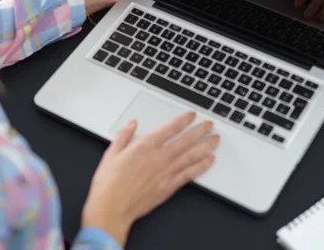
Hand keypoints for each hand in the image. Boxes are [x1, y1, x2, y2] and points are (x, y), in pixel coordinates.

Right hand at [81, 112, 218, 246]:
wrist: (111, 208)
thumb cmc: (108, 184)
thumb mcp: (111, 154)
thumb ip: (123, 136)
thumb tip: (131, 124)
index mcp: (144, 146)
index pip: (170, 128)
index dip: (183, 120)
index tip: (192, 115)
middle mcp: (158, 158)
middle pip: (185, 140)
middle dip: (199, 130)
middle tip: (209, 124)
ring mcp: (166, 173)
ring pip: (191, 155)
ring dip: (205, 146)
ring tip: (215, 139)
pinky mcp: (169, 187)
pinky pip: (189, 174)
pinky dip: (201, 166)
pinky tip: (209, 160)